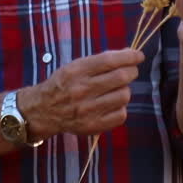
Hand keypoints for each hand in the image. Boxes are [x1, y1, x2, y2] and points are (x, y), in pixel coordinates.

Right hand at [19, 48, 143, 138]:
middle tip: (131, 71)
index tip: (138, 56)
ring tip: (116, 89)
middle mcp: (82, 90)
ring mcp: (88, 110)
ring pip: (123, 96)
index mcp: (76, 71)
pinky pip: (121, 115)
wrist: (43, 110)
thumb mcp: (75, 66)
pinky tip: (112, 104)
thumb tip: (129, 55)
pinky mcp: (93, 126)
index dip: (129, 57)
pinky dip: (120, 107)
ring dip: (125, 90)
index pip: (109, 61)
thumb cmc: (63, 84)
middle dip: (132, 71)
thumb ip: (100, 61)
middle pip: (120, 77)